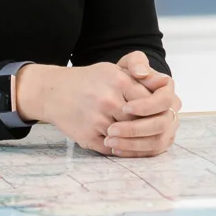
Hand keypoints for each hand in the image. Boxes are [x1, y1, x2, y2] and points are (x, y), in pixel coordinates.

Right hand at [13, 61, 151, 154]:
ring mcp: (96, 120)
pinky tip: (124, 143)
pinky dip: (120, 148)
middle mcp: (108, 100)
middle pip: (139, 120)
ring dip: (135, 139)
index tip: (156, 111)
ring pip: (127, 136)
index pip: (149, 100)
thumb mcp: (114, 68)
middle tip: (152, 127)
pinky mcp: (87, 137)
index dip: (155, 109)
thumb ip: (139, 72)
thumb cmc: (89, 80)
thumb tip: (162, 82)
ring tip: (140, 137)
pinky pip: (112, 148)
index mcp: (118, 81)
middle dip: (147, 125)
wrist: (53, 92)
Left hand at [103, 51, 181, 157]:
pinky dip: (134, 152)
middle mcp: (172, 109)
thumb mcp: (129, 64)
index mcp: (167, 90)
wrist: (122, 92)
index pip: (164, 100)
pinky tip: (116, 149)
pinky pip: (152, 152)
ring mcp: (169, 127)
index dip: (146, 106)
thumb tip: (141, 73)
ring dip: (133, 143)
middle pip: (161, 123)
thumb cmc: (126, 78)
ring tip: (109, 141)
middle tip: (112, 129)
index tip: (125, 108)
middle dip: (136, 128)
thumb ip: (136, 62)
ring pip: (157, 140)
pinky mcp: (162, 141)